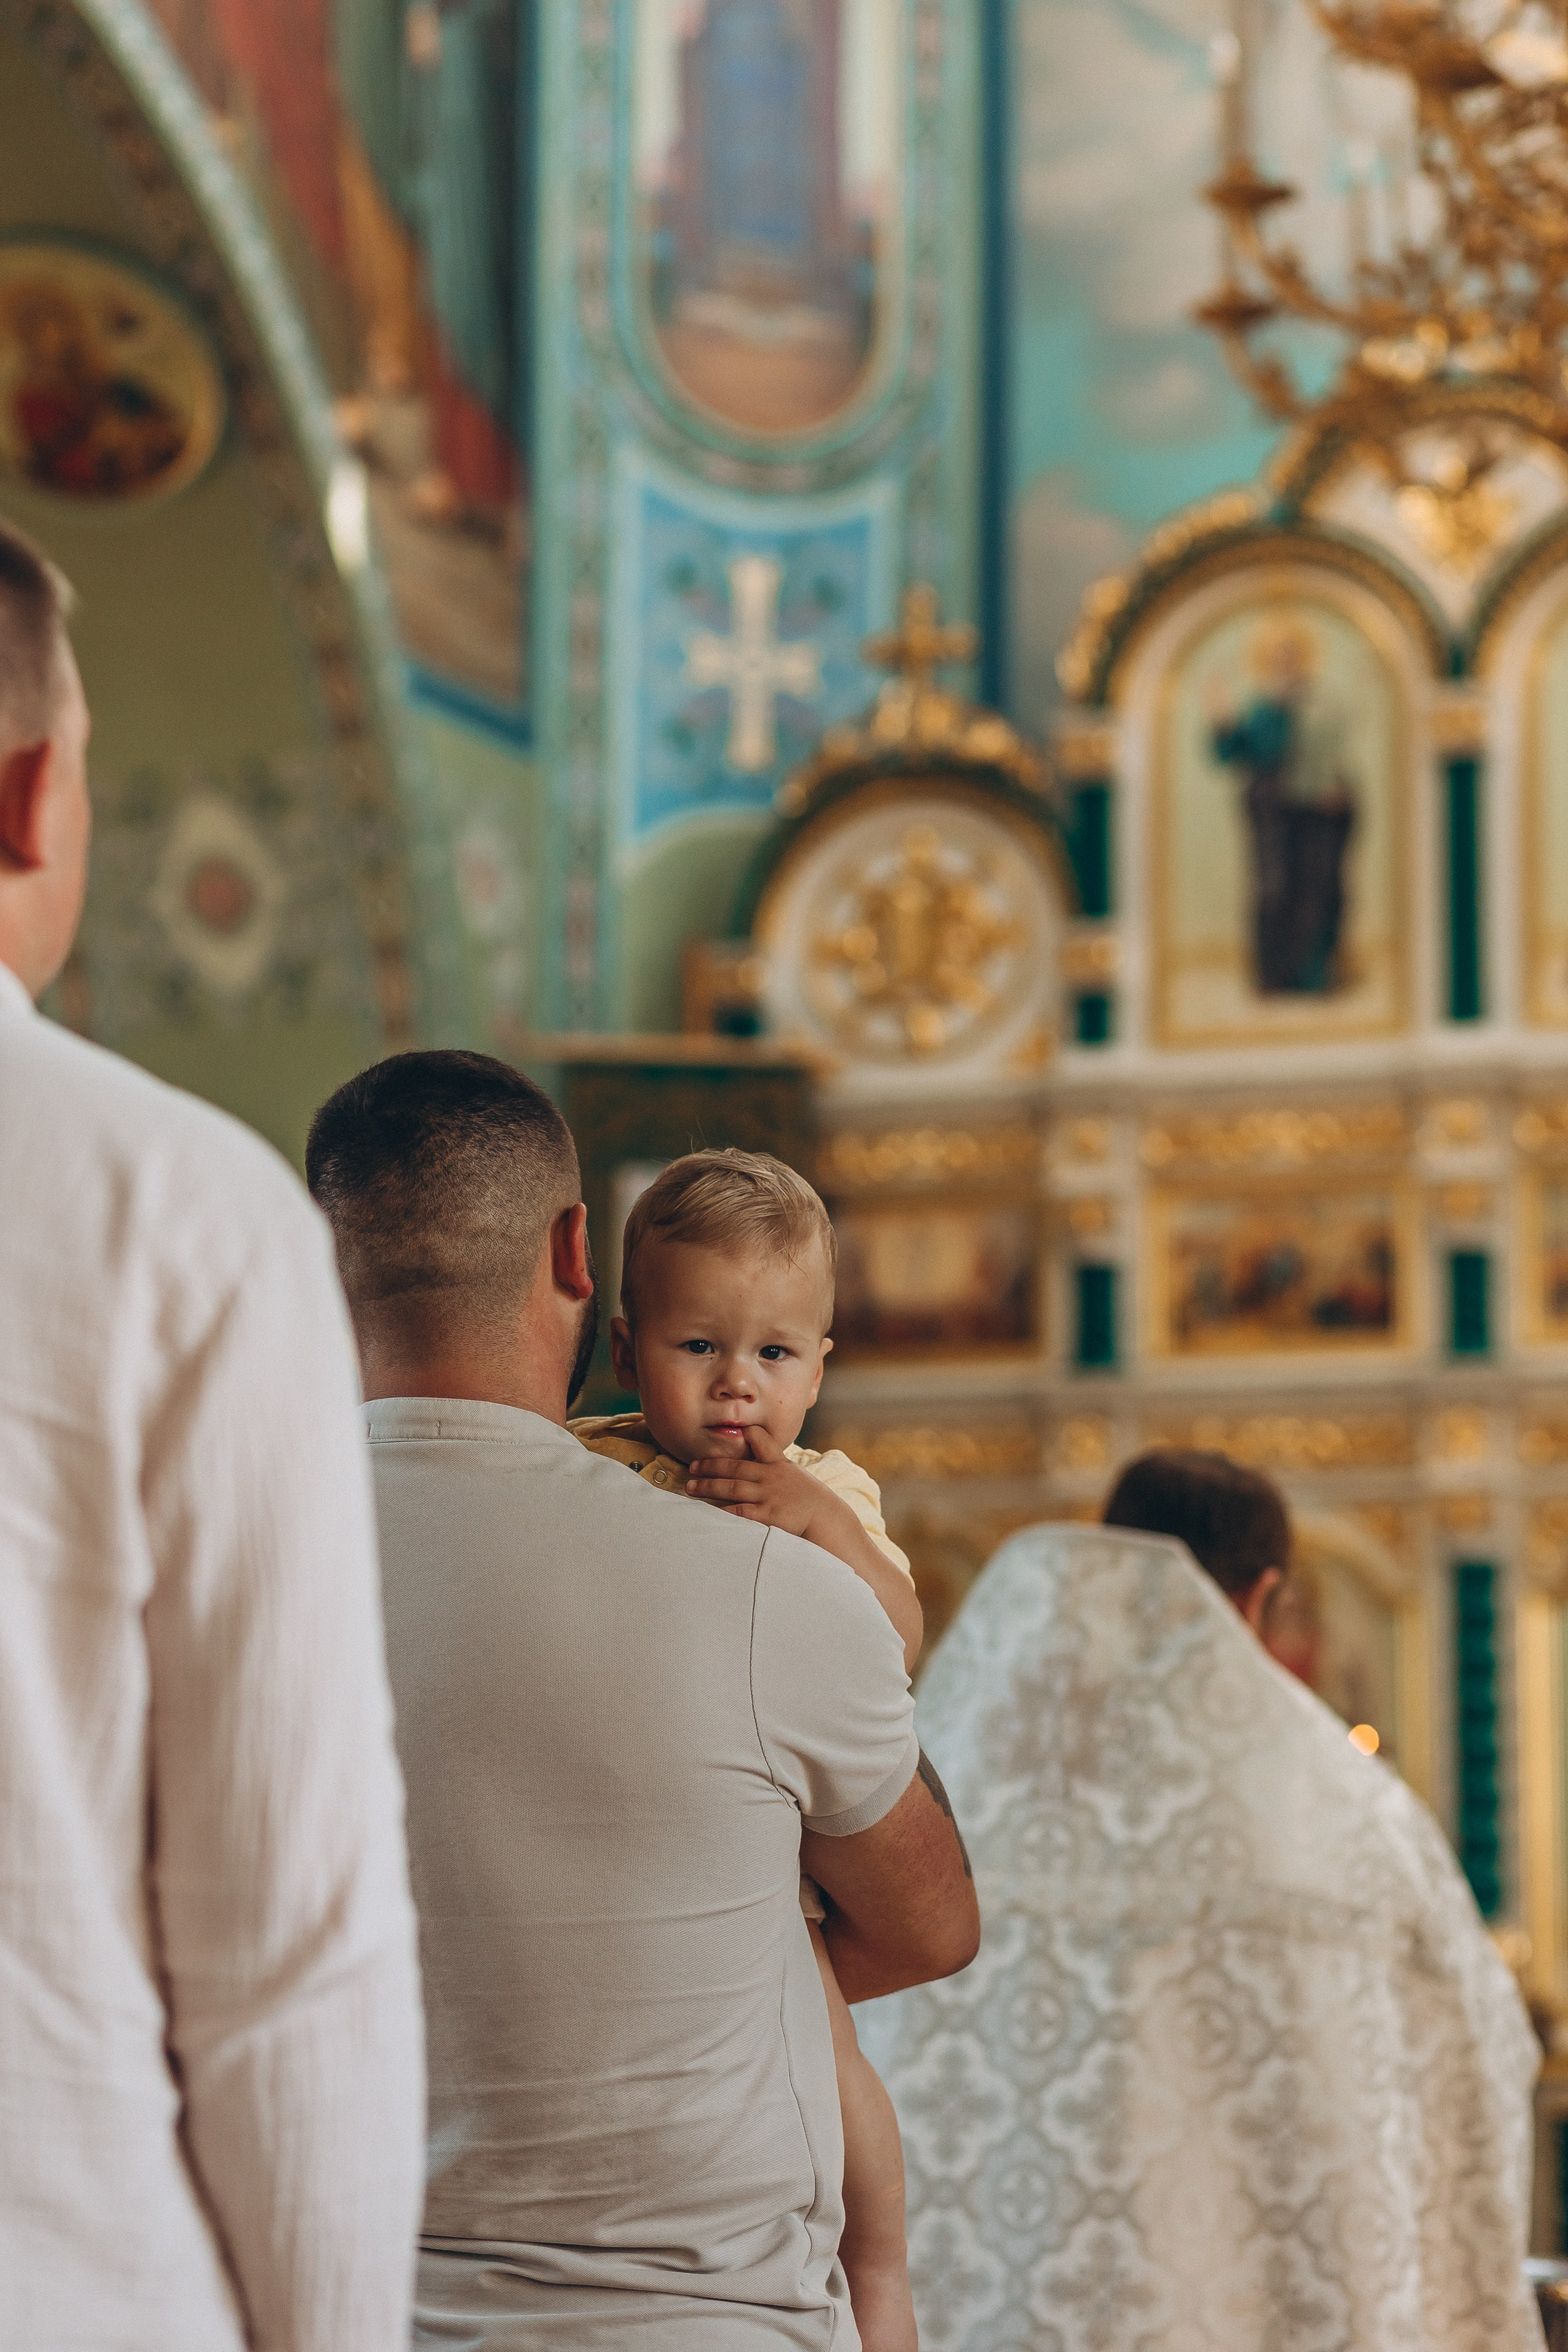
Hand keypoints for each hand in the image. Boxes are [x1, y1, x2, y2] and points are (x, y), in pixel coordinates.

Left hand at [685, 1424, 849, 1547]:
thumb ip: (775, 1465)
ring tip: (690, 1488)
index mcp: (778, 1464)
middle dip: (710, 1466)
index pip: (761, 1441)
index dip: (745, 1435)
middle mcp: (771, 1477)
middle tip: (691, 1467)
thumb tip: (758, 1458)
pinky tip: (707, 1510)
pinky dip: (722, 1510)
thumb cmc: (810, 1499)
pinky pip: (739, 1511)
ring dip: (708, 1487)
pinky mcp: (768, 1515)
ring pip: (731, 1488)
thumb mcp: (795, 1475)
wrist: (827, 1520)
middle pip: (734, 1467)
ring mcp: (769, 1495)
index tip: (726, 1432)